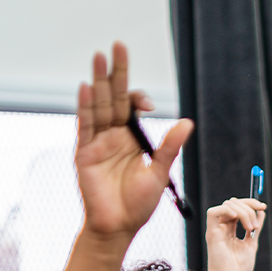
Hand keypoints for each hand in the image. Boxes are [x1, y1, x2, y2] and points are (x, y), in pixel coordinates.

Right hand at [75, 43, 193, 244]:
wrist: (119, 225)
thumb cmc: (139, 203)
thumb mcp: (160, 171)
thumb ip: (170, 146)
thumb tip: (187, 121)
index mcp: (132, 138)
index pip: (132, 106)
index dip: (138, 97)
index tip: (148, 104)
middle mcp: (113, 135)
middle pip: (113, 97)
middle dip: (116, 72)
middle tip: (118, 46)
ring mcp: (97, 141)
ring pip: (98, 105)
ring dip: (99, 81)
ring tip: (99, 57)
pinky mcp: (84, 152)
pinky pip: (85, 125)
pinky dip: (85, 106)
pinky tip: (87, 87)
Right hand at [206, 197, 266, 270]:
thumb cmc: (238, 268)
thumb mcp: (252, 244)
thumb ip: (256, 228)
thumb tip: (261, 212)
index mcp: (230, 229)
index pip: (238, 207)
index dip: (250, 204)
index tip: (263, 207)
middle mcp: (222, 227)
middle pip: (233, 203)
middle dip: (249, 207)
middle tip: (256, 225)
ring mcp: (216, 229)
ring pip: (227, 205)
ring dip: (243, 212)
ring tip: (251, 228)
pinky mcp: (211, 233)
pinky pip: (213, 212)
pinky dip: (227, 210)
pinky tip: (238, 219)